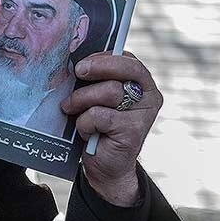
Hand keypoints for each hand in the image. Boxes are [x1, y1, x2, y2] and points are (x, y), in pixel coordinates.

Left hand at [61, 52, 162, 205]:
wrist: (104, 162)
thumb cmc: (96, 123)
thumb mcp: (95, 96)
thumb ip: (94, 78)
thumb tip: (75, 61)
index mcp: (141, 83)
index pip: (128, 59)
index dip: (103, 58)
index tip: (82, 62)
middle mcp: (148, 96)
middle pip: (124, 70)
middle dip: (97, 68)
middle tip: (78, 72)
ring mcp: (144, 114)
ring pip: (110, 91)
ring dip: (82, 99)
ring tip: (71, 108)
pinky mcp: (133, 131)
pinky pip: (100, 116)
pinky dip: (85, 121)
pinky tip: (86, 130)